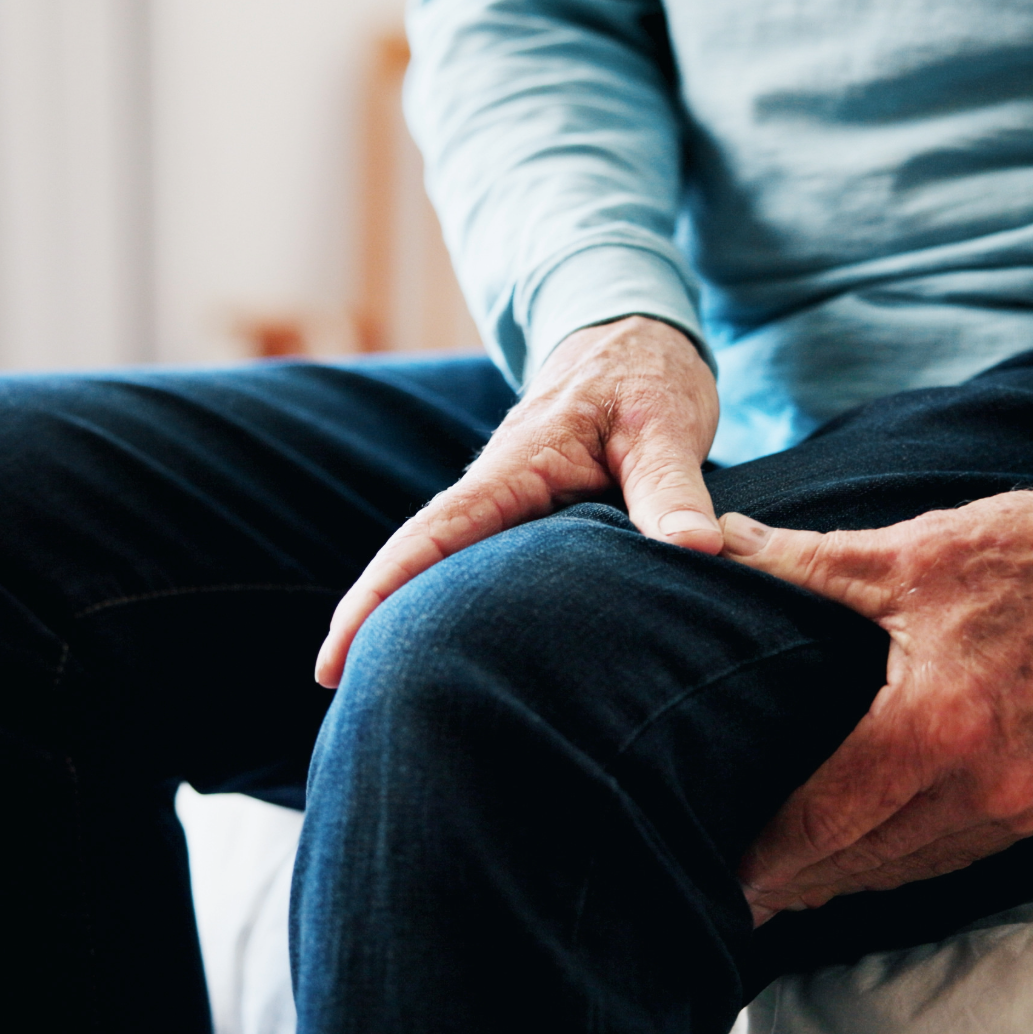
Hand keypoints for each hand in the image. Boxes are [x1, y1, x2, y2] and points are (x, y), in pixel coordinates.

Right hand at [315, 316, 719, 686]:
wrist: (638, 338)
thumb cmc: (647, 376)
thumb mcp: (666, 425)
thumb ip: (674, 489)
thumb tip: (697, 550)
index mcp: (518, 466)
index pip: (434, 535)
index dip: (381, 593)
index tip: (335, 652)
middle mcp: (498, 486)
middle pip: (422, 559)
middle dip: (376, 620)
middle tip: (338, 695)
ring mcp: (510, 502)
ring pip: (449, 563)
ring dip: (412, 614)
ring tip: (379, 689)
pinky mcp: (530, 514)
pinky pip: (485, 561)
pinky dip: (459, 599)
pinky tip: (455, 646)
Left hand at [719, 484, 1032, 924]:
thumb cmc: (1023, 553)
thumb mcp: (903, 553)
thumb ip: (797, 562)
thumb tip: (711, 538)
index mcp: (937, 723)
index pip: (829, 814)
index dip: (771, 850)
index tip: (724, 872)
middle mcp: (986, 782)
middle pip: (866, 856)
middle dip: (799, 878)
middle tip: (737, 893)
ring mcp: (1028, 803)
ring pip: (916, 867)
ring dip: (852, 879)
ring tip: (792, 885)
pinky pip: (966, 855)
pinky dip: (912, 862)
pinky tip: (873, 858)